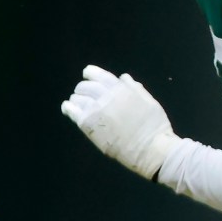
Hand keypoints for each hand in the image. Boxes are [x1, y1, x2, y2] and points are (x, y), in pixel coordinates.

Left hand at [62, 65, 176, 178]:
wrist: (149, 147)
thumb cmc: (154, 126)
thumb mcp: (149, 101)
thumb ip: (134, 88)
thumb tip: (123, 77)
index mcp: (122, 89)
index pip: (100, 75)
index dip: (90, 73)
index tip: (87, 74)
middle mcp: (106, 96)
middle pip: (85, 87)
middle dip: (84, 88)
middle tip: (84, 93)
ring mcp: (95, 110)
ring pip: (77, 98)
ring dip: (77, 98)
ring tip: (78, 102)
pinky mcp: (87, 124)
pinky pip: (72, 111)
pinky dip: (68, 107)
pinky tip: (68, 108)